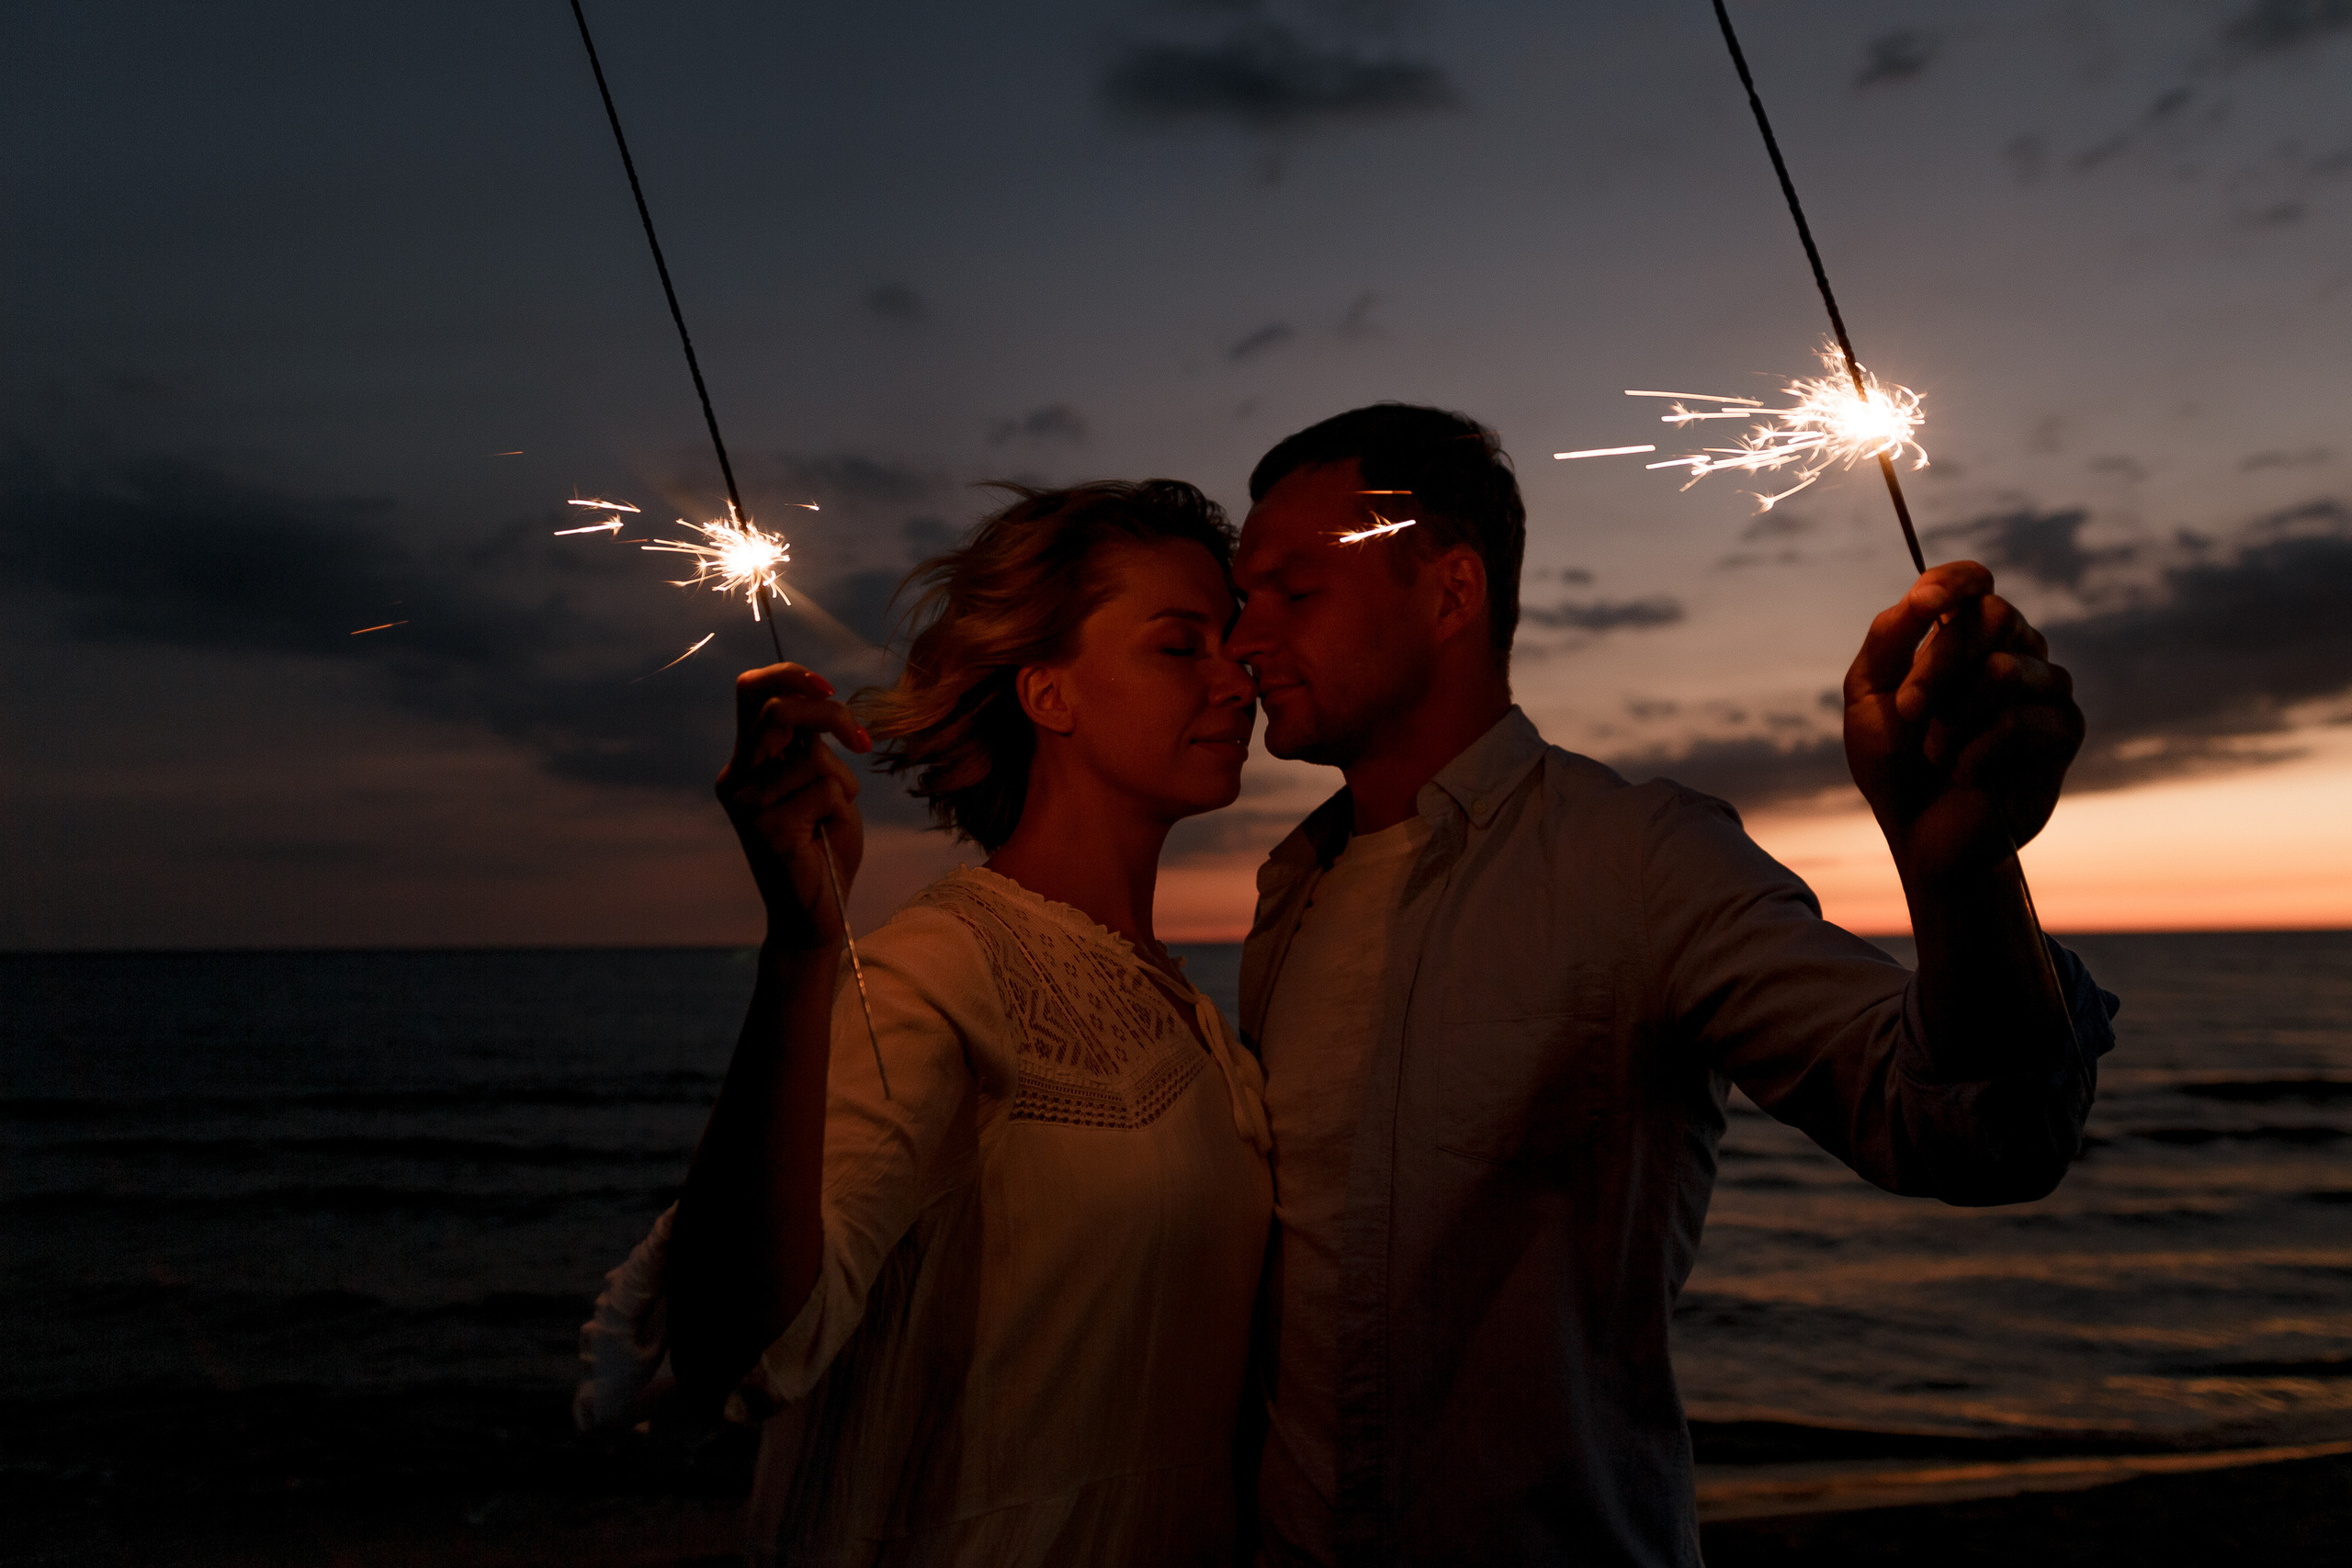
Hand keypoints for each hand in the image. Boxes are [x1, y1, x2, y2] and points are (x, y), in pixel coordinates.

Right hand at [715, 664, 872, 949]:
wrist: (817, 913)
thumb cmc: (825, 847)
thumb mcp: (821, 782)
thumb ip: (810, 745)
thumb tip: (820, 701)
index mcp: (746, 761)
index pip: (751, 692)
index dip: (789, 675)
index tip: (829, 687)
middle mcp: (736, 778)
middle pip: (779, 711)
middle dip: (832, 716)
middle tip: (862, 743)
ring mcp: (746, 805)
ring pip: (813, 759)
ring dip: (842, 785)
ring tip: (830, 819)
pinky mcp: (767, 830)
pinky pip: (824, 793)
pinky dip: (840, 810)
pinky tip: (824, 838)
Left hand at [1844, 561, 2083, 880]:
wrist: (1924, 835)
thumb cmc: (1894, 763)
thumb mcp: (1868, 696)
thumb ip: (1889, 639)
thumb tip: (1923, 595)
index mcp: (1963, 635)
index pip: (1973, 581)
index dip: (1954, 581)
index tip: (1924, 604)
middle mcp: (2012, 650)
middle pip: (1994, 616)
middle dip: (1938, 664)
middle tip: (1908, 709)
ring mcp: (2044, 688)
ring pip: (2007, 669)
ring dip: (1953, 718)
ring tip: (1937, 753)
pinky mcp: (2065, 730)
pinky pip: (2022, 722)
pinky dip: (1976, 753)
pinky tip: (1966, 775)